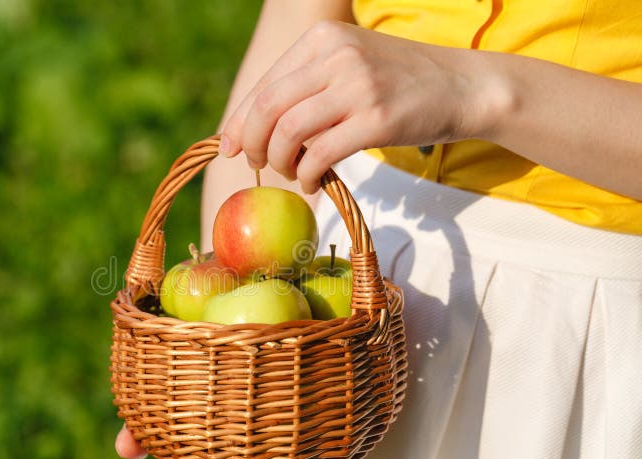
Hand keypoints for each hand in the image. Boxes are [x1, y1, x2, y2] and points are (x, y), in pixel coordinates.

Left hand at [220, 20, 489, 193]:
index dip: (240, 121)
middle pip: (268, 109)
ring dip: (280, 163)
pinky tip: (313, 182)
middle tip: (259, 165)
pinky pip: (320, 154)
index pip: (264, 85)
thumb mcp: (350, 65)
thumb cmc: (400, 82)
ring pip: (288, 132)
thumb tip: (255, 124)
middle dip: (253, 144)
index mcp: (323, 40)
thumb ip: (308, 84)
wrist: (464, 86)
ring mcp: (358, 86)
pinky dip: (307, 175)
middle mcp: (337, 56)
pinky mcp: (377, 119)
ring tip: (292, 174)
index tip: (230, 146)